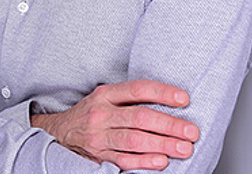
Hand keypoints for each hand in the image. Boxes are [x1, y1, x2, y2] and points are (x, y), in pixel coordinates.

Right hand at [31, 79, 198, 170]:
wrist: (59, 132)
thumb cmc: (91, 112)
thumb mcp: (106, 97)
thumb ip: (130, 98)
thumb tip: (169, 101)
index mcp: (106, 94)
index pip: (138, 89)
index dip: (162, 93)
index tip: (184, 98)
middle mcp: (101, 114)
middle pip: (139, 117)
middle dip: (169, 124)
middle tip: (191, 130)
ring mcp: (99, 137)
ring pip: (134, 140)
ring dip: (162, 144)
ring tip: (184, 148)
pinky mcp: (98, 157)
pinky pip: (124, 161)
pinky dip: (144, 162)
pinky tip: (162, 162)